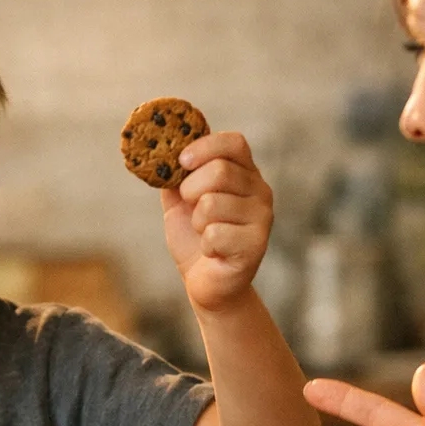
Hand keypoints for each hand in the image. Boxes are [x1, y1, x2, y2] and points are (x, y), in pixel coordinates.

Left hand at [161, 131, 272, 312]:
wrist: (206, 282)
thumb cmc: (195, 238)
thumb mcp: (180, 201)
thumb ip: (176, 175)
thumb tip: (162, 151)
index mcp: (245, 173)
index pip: (234, 142)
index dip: (205, 146)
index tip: (182, 161)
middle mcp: (260, 191)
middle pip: (219, 171)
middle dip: (190, 189)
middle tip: (190, 207)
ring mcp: (262, 218)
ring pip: (212, 203)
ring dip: (196, 222)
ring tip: (205, 233)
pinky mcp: (256, 245)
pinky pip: (215, 234)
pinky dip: (204, 244)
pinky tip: (213, 252)